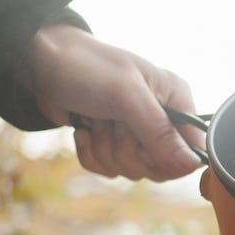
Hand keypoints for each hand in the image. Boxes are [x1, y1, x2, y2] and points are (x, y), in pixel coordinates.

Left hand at [23, 24, 204, 181]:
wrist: (42, 64)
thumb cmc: (88, 68)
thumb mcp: (127, 97)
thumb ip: (160, 133)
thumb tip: (193, 165)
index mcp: (176, 101)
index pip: (191, 151)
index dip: (166, 158)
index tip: (143, 143)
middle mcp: (161, 119)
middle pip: (160, 167)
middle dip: (128, 151)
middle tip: (112, 122)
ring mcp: (136, 134)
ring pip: (132, 171)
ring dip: (106, 150)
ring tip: (96, 120)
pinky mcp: (112, 144)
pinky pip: (109, 171)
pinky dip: (91, 154)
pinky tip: (85, 129)